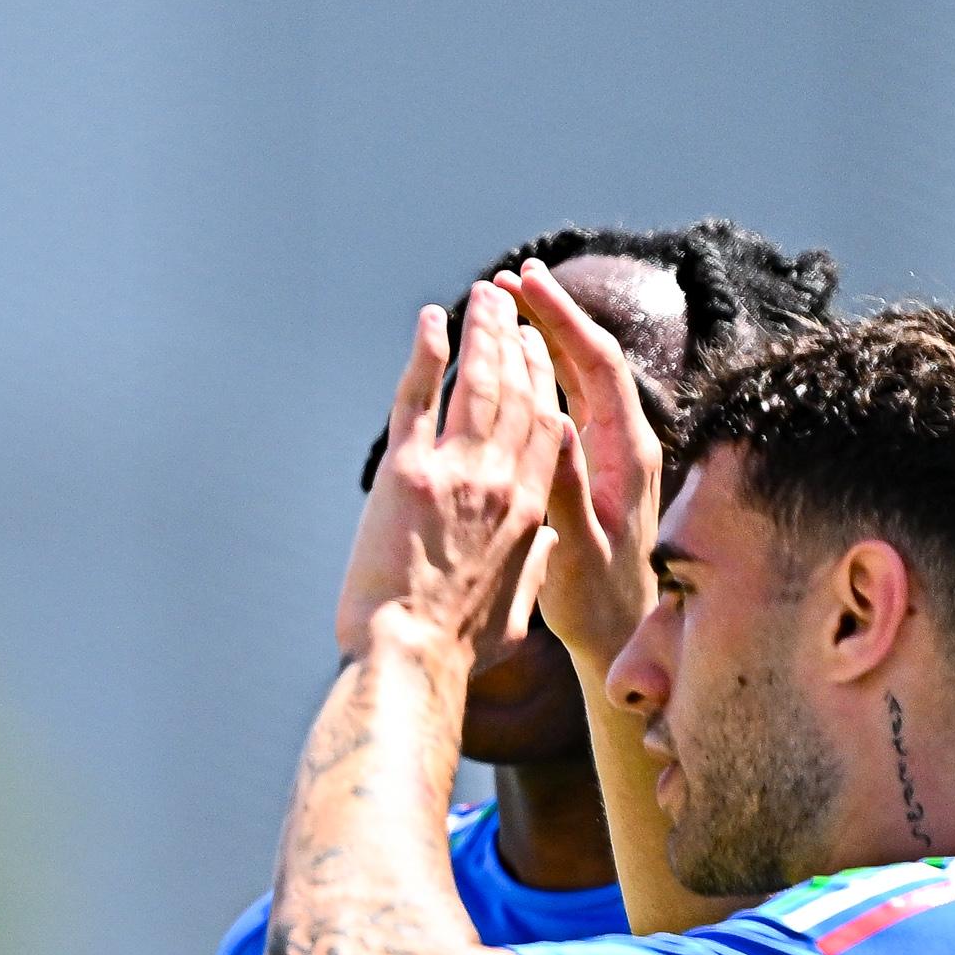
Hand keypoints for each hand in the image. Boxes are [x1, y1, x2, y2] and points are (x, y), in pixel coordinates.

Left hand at [330, 285, 562, 665]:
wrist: (410, 657)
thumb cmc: (457, 648)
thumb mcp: (514, 612)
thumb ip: (529, 568)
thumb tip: (539, 549)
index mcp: (532, 511)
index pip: (548, 427)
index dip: (546, 380)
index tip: (539, 349)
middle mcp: (502, 481)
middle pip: (521, 393)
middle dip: (518, 340)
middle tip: (510, 303)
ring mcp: (457, 473)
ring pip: (478, 383)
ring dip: (482, 333)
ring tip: (483, 297)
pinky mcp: (406, 474)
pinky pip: (418, 397)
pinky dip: (427, 353)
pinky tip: (432, 321)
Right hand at [501, 257, 661, 668]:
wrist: (622, 632)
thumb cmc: (597, 599)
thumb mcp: (578, 547)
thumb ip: (567, 486)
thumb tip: (553, 424)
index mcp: (629, 452)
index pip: (597, 363)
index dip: (562, 319)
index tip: (526, 285)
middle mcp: (629, 442)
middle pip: (592, 358)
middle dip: (553, 315)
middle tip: (511, 279)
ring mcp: (617, 452)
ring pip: (583, 377)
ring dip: (548, 338)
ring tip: (510, 308)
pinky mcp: (601, 466)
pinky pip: (574, 401)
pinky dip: (546, 372)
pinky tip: (519, 363)